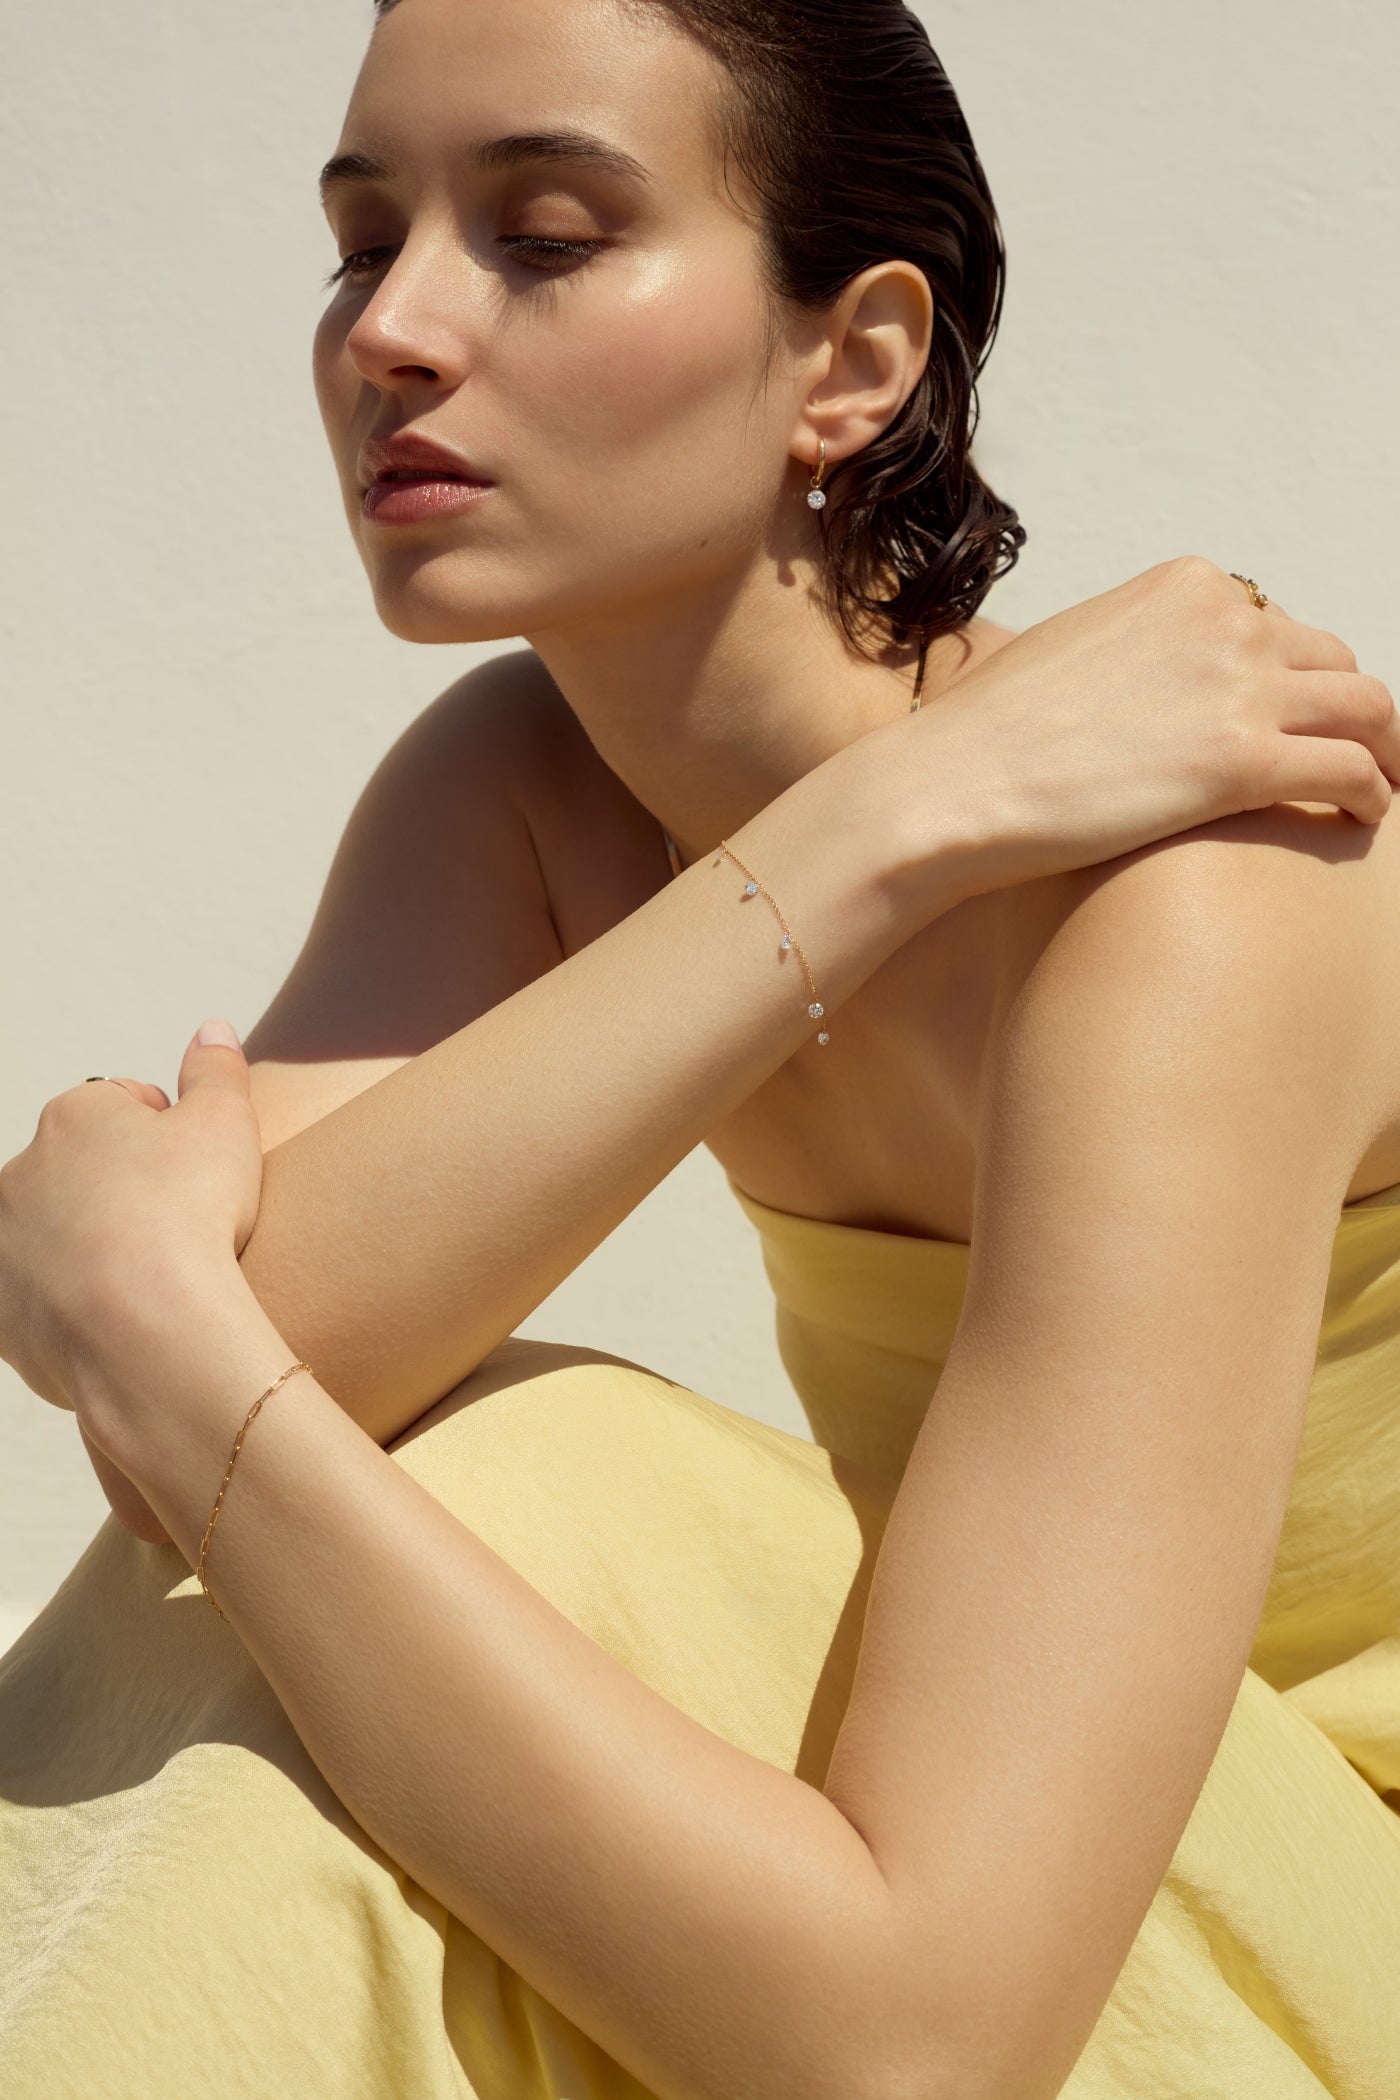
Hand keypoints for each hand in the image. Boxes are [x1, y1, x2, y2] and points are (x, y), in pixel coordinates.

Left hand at [0, 1020, 261, 1537]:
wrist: (149, 1332)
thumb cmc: (190, 1216)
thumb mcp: (227, 1121)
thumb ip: (217, 1070)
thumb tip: (212, 1030)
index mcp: (73, 1116)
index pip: (125, 1106)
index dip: (172, 1134)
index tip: (201, 1172)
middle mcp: (19, 1174)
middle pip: (83, 1172)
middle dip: (124, 1191)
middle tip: (183, 1226)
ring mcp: (5, 1249)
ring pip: (58, 1238)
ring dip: (96, 1249)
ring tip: (157, 1280)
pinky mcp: (3, 1319)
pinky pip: (46, 1306)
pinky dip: (79, 1310)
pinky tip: (129, 1320)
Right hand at [894, 555, 1398, 896]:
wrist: (951, 783)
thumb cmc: (982, 735)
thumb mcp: (1061, 650)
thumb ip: (1118, 649)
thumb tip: (1119, 681)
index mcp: (1182, 586)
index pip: (1276, 622)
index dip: (1289, 678)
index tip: (1288, 718)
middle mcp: (1224, 622)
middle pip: (1331, 660)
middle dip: (1343, 710)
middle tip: (1349, 757)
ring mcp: (1240, 687)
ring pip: (1367, 709)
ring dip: (1385, 750)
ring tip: (1381, 788)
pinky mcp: (1244, 761)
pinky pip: (1352, 771)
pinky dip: (1374, 794)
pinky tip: (1364, 820)